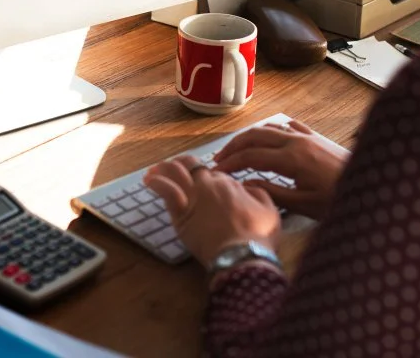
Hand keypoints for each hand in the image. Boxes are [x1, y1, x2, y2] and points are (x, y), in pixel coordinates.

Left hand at [144, 155, 280, 268]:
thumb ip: (259, 193)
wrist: (242, 256)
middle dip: (182, 163)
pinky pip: (166, 191)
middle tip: (174, 166)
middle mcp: (208, 185)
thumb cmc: (258, 236)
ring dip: (164, 168)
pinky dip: (157, 182)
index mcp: (229, 182)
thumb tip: (248, 187)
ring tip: (155, 169)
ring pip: (175, 174)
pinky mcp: (181, 215)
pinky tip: (149, 180)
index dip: (207, 175)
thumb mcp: (270, 210)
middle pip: (191, 166)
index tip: (202, 179)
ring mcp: (193, 198)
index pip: (212, 172)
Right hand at [213, 121, 348, 220]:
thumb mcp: (304, 204)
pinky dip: (272, 130)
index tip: (216, 172)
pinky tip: (269, 135)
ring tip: (237, 149)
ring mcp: (306, 136)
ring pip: (270, 128)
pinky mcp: (316, 137)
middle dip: (234, 146)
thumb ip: (272, 193)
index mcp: (291, 158)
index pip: (251, 156)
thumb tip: (245, 185)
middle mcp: (296, 141)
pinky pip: (288, 126)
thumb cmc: (337, 199)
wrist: (371, 185)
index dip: (230, 163)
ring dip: (250, 137)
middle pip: (255, 135)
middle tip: (219, 159)